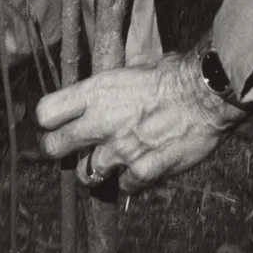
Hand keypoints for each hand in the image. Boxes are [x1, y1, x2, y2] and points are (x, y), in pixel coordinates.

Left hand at [36, 50, 246, 193]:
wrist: (205, 94)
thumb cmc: (173, 73)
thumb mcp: (134, 67)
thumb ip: (112, 85)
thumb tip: (104, 85)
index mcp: (96, 91)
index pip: (47, 112)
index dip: (47, 120)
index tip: (54, 123)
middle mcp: (101, 123)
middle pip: (54, 148)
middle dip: (57, 150)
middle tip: (68, 149)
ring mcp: (120, 150)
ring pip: (87, 174)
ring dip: (97, 169)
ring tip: (111, 159)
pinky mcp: (143, 172)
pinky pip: (124, 186)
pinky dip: (131, 180)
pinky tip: (142, 166)